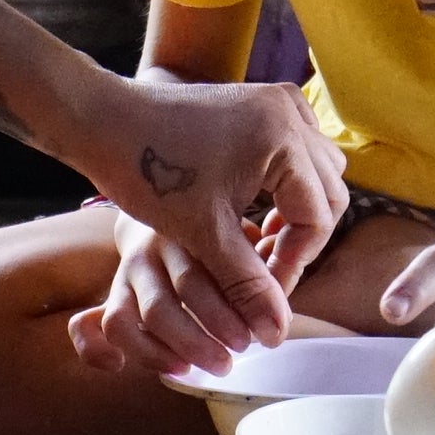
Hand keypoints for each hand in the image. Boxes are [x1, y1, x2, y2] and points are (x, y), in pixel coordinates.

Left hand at [44, 70, 342, 359]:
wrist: (105, 120)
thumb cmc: (149, 173)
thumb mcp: (204, 236)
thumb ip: (247, 284)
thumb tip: (277, 333)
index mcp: (282, 139)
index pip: (318, 218)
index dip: (295, 263)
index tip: (266, 292)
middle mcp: (289, 111)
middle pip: (329, 192)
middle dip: (301, 238)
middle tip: (266, 272)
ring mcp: (276, 101)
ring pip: (318, 169)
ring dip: (299, 209)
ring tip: (261, 243)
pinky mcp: (261, 101)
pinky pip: (298, 148)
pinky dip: (288, 182)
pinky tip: (258, 207)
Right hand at [65, 216, 262, 383]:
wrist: (162, 192)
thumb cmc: (218, 223)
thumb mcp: (244, 230)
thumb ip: (263, 261)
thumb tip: (278, 313)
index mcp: (194, 223)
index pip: (221, 265)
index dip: (250, 302)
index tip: (271, 330)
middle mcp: (156, 245)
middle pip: (179, 294)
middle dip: (212, 330)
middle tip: (240, 351)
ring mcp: (130, 269)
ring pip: (138, 316)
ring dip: (172, 348)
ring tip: (205, 366)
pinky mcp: (114, 292)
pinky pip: (99, 325)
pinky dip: (107, 350)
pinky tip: (134, 368)